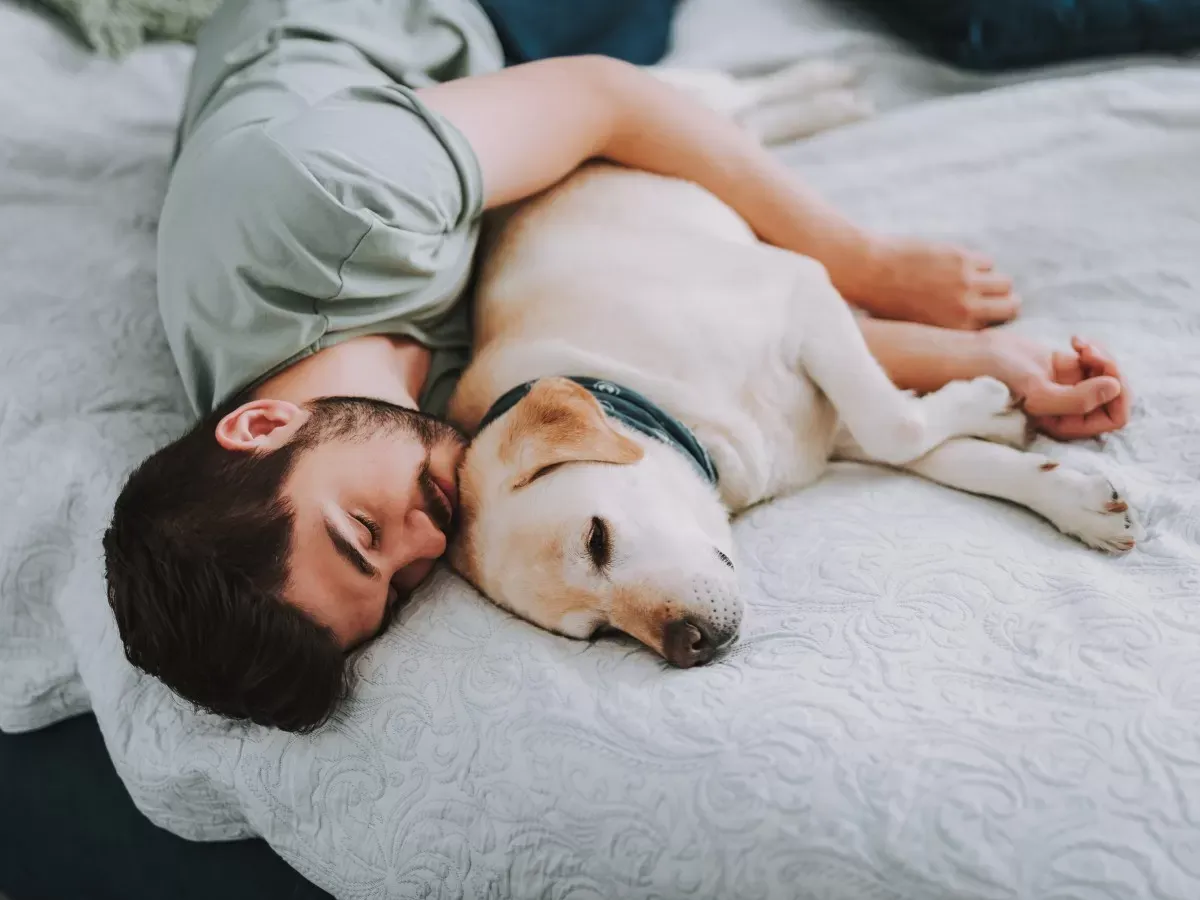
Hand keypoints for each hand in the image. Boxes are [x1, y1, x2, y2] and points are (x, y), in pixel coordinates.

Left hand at [845, 239, 1021, 330]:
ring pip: (1005, 282)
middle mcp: (966, 309)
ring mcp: (967, 282)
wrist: (869, 272)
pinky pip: (987, 261)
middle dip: (1003, 302)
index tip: (984, 318)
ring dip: (994, 282)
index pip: (995, 330)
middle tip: (990, 298)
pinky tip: (959, 266)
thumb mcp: (916, 328)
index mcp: (955, 332)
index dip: (989, 323)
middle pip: (1011, 305)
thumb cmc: (886, 304)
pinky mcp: (962, 258)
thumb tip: (968, 331)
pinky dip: (978, 264)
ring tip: (977, 282)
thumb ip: (945, 330)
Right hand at [987, 333, 1129, 439]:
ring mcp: (1069, 387)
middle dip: (1111, 369)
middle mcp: (1070, 409)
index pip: (1114, 417)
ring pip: (1108, 374)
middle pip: (1116, 394)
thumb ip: (1077, 399)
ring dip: (1101, 355)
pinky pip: (1095, 359)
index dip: (1118, 393)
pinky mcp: (1064, 367)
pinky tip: (1073, 340)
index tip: (1102, 369)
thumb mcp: (1036, 393)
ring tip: (1079, 344)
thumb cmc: (997, 379)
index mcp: (1066, 424)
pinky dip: (1091, 347)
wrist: (974, 356)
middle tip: (1090, 351)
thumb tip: (1115, 388)